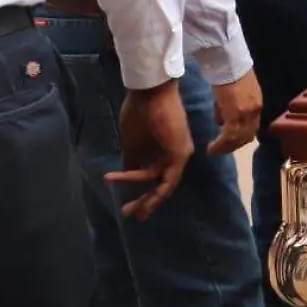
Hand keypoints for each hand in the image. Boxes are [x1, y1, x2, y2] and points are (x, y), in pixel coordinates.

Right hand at [108, 79, 193, 219]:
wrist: (149, 92)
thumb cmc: (140, 112)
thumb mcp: (132, 143)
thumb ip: (132, 161)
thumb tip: (126, 176)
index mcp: (165, 152)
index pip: (155, 177)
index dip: (140, 190)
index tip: (125, 203)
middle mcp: (176, 155)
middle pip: (162, 185)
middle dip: (146, 202)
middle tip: (129, 215)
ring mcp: (180, 154)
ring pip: (165, 185)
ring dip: (148, 199)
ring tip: (130, 209)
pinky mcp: (181, 153)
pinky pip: (168, 177)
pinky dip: (150, 184)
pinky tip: (131, 185)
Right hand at [208, 70, 261, 155]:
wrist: (227, 60)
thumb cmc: (227, 71)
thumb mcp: (232, 91)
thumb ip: (227, 107)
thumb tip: (221, 122)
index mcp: (256, 103)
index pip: (251, 127)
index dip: (241, 137)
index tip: (229, 143)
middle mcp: (255, 110)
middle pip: (248, 135)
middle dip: (234, 145)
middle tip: (221, 150)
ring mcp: (247, 112)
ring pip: (239, 138)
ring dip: (226, 147)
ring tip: (214, 151)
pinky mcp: (236, 113)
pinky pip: (229, 135)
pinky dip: (221, 144)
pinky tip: (212, 147)